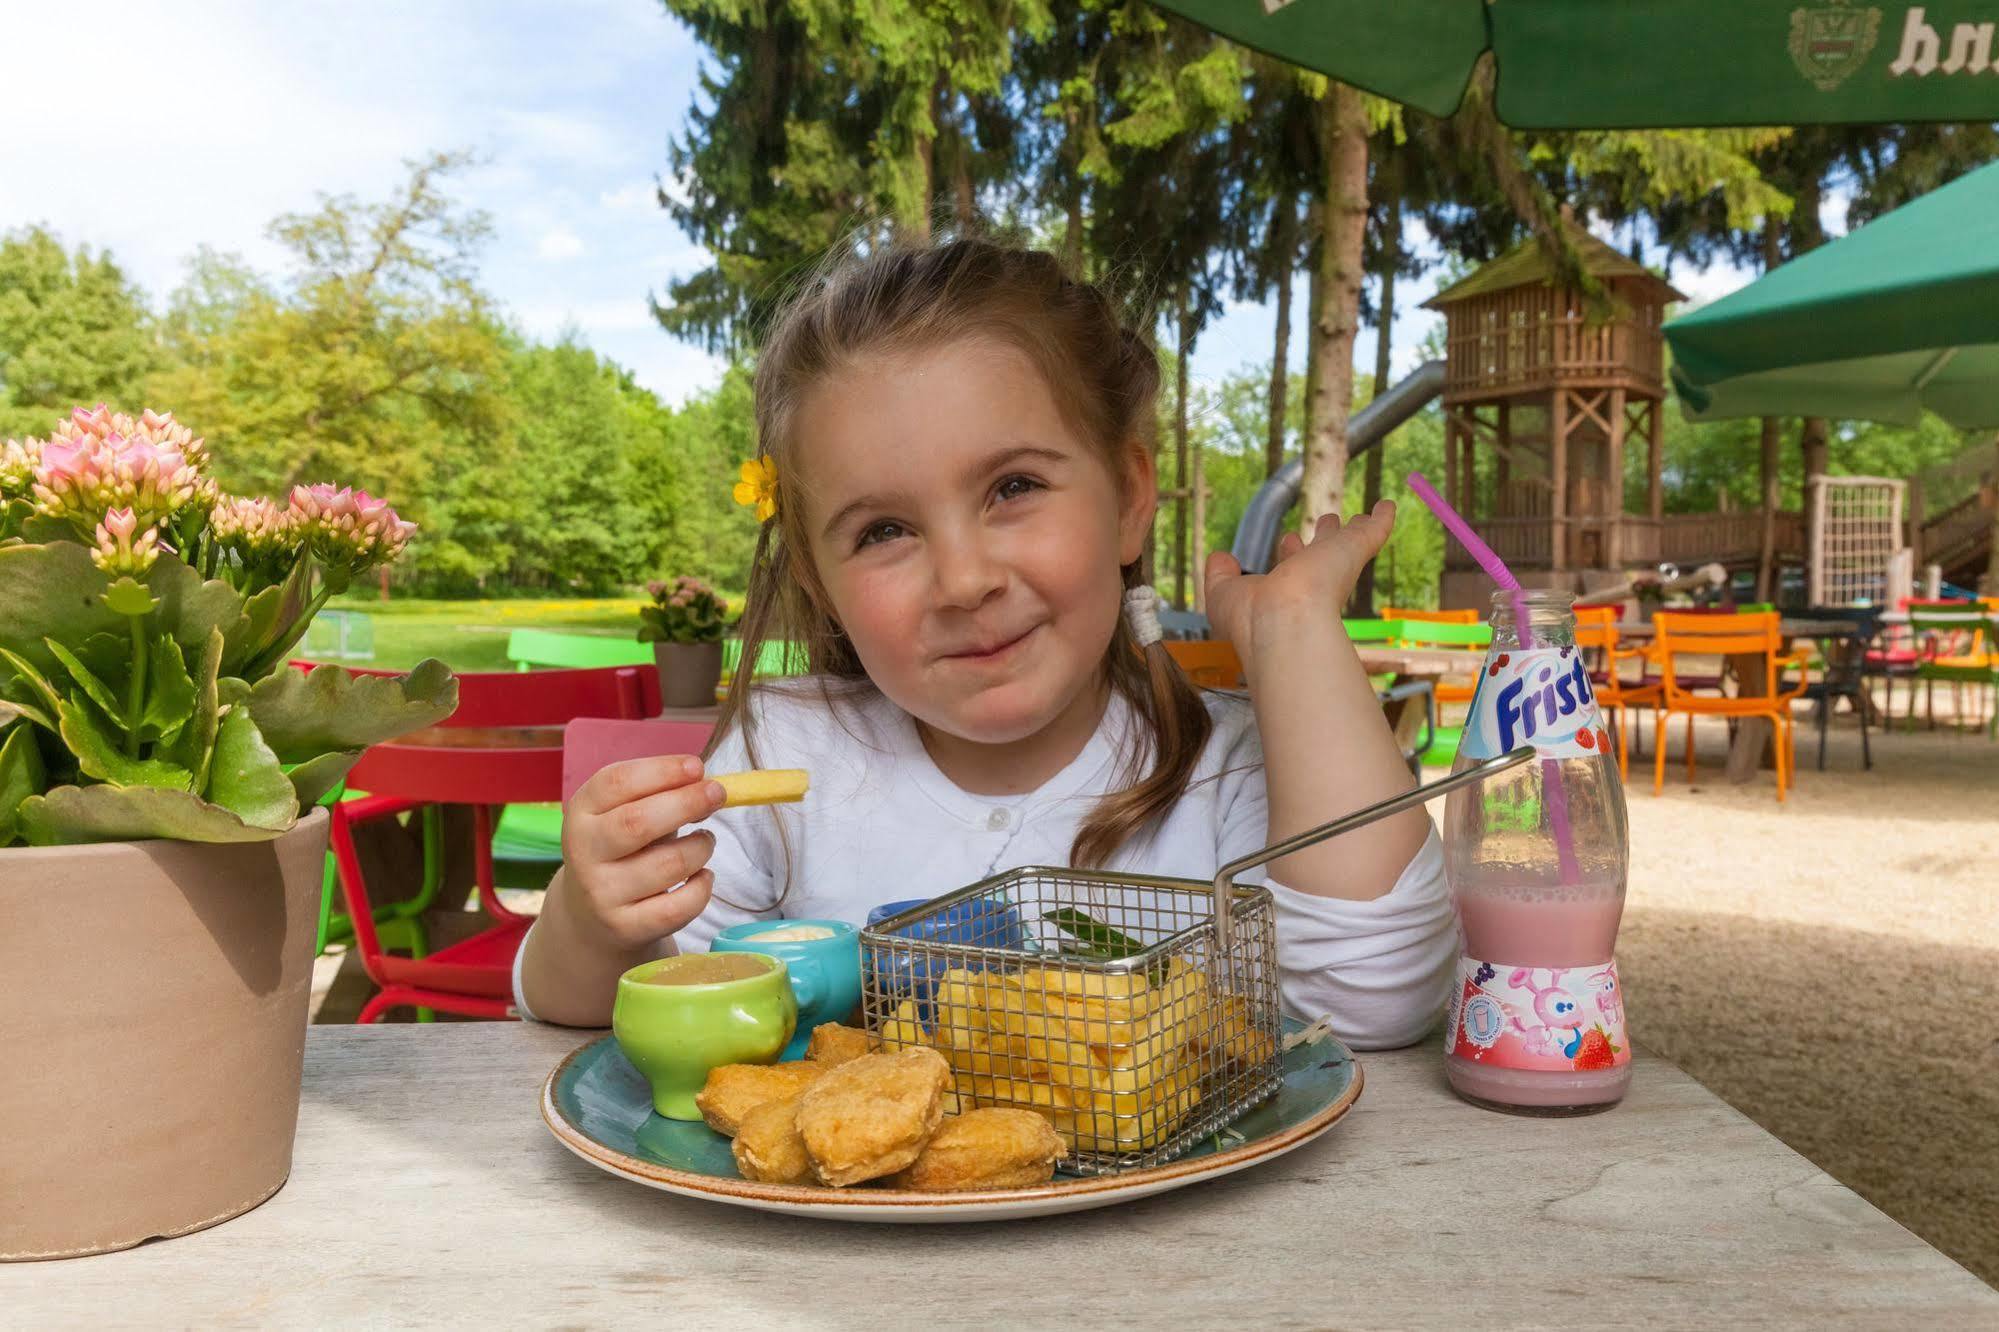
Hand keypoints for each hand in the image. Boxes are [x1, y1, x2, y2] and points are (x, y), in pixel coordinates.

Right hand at [553, 755, 722, 950]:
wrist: (591, 918)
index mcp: (580, 813)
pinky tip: (702, 876)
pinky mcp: (625, 928)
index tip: (697, 767)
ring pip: (669, 865)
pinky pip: (679, 906)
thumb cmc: (622, 851)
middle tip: (717, 794)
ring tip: (705, 842)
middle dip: (687, 803)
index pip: (617, 782)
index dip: (662, 770)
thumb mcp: (623, 815)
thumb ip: (657, 795)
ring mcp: (601, 894)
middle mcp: (583, 853)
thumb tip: (706, 785)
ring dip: (701, 847)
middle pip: (638, 822)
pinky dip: (703, 886)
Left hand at [1204, 500, 1394, 675]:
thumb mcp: (1223, 593)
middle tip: (1328, 520)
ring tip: (1358, 517)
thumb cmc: (1250, 616)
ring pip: (1347, 544)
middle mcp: (1313, 582)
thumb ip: (1220, 575)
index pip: (1292, 569)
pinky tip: (1387, 506)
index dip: (1290, 553)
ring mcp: (1335, 568)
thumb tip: (1220, 557)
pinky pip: (1372, 532)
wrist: (1283, 623)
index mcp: (1286, 592)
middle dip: (1324, 538)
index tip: (1290, 539)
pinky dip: (1381, 520)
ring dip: (1351, 530)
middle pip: (1323, 554)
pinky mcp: (1354, 552)